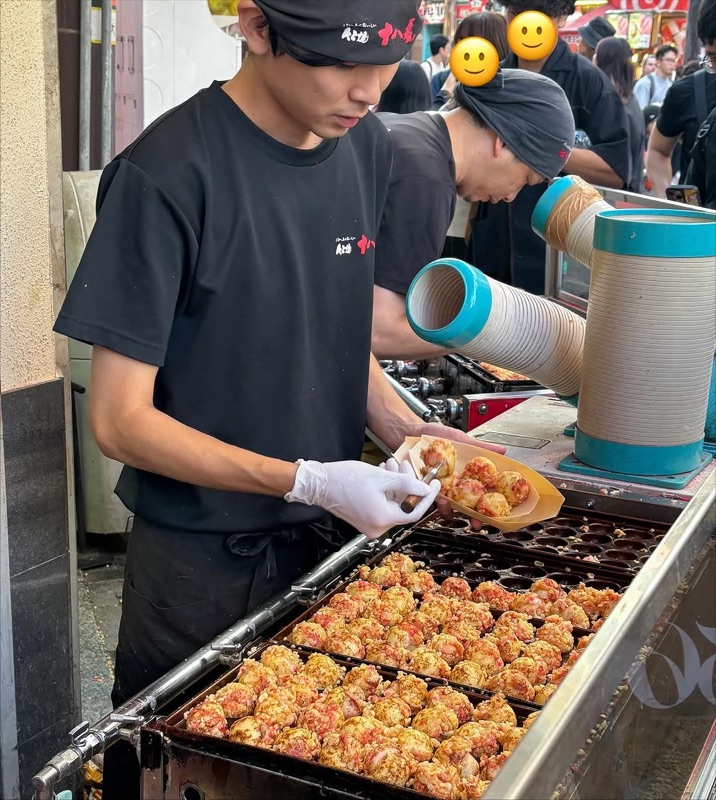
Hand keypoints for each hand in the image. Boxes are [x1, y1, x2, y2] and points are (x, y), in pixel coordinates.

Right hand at [285, 459, 439, 539]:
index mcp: (382, 519)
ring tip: (391, 465)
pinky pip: (383, 505)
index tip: (434, 483)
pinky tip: (383, 474)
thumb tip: (424, 489)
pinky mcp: (364, 519)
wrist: (319, 484)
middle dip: (407, 484)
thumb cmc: (344, 479)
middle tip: (407, 465)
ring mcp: (370, 525)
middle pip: (403, 507)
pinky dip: (386, 490)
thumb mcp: (381, 477)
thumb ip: (407, 483)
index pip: (414, 512)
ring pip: (393, 504)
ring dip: (396, 484)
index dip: (427, 497)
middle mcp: (377, 527)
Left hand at [417, 423, 504, 519]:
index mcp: (464, 475)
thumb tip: (502, 450)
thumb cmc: (436, 434)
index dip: (487, 505)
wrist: (412, 432)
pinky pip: (428, 498)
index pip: (479, 494)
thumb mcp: (460, 439)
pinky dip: (431, 500)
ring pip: (447, 505)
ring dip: (449, 509)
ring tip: (449, 504)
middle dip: (472, 516)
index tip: (494, 514)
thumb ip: (480, 446)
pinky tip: (435, 497)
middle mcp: (452, 484)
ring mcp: (438, 487)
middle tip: (476, 522)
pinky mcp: (423, 487)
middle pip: (465, 505)